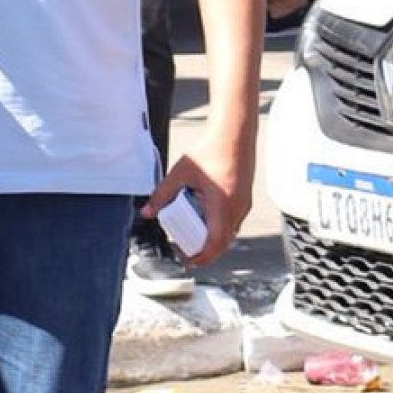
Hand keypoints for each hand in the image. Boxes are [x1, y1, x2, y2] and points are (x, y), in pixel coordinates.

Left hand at [143, 141, 248, 266]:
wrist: (235, 132)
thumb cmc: (211, 149)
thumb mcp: (181, 173)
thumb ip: (162, 194)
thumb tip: (147, 212)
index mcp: (222, 207)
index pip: (214, 244)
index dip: (201, 257)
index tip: (187, 260)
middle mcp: (237, 209)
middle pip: (222, 242)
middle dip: (205, 250)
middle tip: (185, 250)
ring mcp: (244, 204)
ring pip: (229, 232)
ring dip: (212, 238)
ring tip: (192, 232)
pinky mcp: (245, 198)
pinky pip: (233, 221)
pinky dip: (219, 226)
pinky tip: (205, 217)